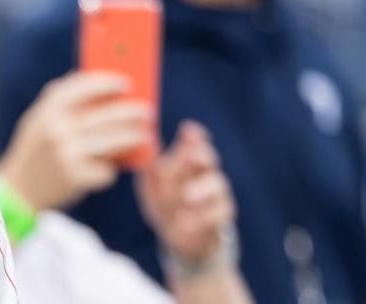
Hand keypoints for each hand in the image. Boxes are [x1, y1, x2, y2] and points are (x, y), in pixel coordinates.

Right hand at [0, 71, 153, 211]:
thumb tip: (87, 74)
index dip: (106, 82)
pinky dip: (109, 169)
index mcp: (47, 111)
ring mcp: (67, 154)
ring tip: (144, 135)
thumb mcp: (37, 120)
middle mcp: (56, 130)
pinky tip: (109, 167)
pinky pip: (106, 169)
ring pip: (113, 142)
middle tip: (148, 110)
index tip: (125, 82)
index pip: (81, 87)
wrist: (18, 191)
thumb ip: (57, 99)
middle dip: (131, 112)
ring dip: (133, 137)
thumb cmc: (33, 150)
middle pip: (105, 115)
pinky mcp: (76, 178)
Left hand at [137, 120, 235, 262]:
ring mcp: (216, 194)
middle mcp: (204, 173)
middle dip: (202, 155)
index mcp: (187, 162)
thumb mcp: (152, 185)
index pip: (195, 143)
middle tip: (192, 157)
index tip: (188, 129)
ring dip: (202, 188)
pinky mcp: (222, 216)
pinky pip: (221, 211)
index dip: (194, 136)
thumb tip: (143, 144)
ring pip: (217, 183)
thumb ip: (151, 167)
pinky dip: (204, 216)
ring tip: (187, 196)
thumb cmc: (163, 202)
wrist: (177, 236)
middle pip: (208, 158)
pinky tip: (186, 222)